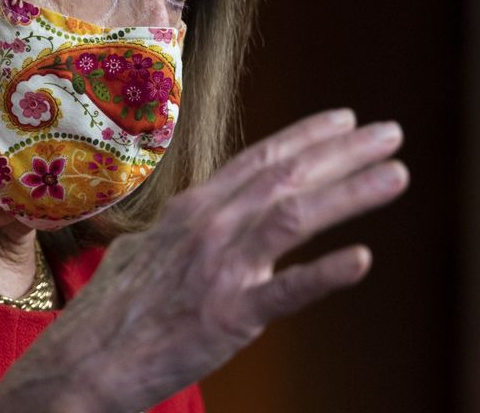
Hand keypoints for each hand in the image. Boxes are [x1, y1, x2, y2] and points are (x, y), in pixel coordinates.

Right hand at [0, 108, 408, 412]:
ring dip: (351, 192)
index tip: (344, 118)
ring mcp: (221, 268)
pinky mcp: (229, 315)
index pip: (260, 159)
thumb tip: (187, 218)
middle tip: (390, 132)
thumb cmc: (111, 310)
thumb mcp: (141, 249)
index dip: (307, 135)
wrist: (84, 361)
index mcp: (192, 208)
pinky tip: (362, 259)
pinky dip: (325, 273)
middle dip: (344, 151)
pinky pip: (286, 291)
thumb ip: (176, 230)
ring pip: (296, 216)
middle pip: (287, 176)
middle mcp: (210, 226)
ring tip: (396, 174)